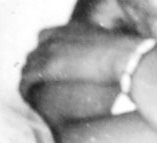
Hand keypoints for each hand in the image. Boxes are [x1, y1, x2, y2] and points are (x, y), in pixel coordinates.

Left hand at [20, 22, 143, 95]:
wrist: (128, 58)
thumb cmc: (130, 57)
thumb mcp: (115, 47)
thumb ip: (107, 50)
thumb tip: (118, 61)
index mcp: (71, 29)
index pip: (45, 37)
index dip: (44, 53)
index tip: (47, 67)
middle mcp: (57, 36)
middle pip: (34, 52)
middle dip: (33, 67)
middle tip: (36, 85)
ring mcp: (51, 50)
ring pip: (28, 66)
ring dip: (28, 80)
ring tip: (30, 95)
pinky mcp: (49, 66)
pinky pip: (28, 79)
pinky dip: (26, 89)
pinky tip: (29, 99)